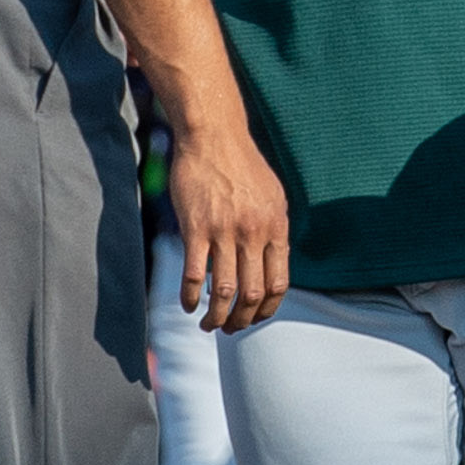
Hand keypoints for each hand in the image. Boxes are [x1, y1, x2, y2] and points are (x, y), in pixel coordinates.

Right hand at [171, 123, 288, 331]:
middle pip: (251, 294)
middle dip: (241, 321)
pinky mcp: (196, 228)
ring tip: (208, 325)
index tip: (254, 318)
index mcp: (276, 227)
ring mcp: (224, 231)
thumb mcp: (272, 195)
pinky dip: (189, 297)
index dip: (266, 310)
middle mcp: (254, 232)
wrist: (213, 135)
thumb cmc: (241, 164)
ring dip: (216, 317)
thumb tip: (272, 264)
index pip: (278, 284)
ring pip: (223, 292)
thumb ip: (274, 230)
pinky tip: (187, 304)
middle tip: (229, 329)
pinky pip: (194, 274)